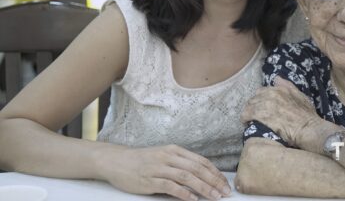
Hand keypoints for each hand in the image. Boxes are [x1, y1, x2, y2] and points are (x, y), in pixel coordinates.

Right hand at [98, 144, 230, 200]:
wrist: (116, 161)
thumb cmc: (142, 161)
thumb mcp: (164, 156)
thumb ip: (180, 164)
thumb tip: (201, 176)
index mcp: (175, 150)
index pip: (201, 161)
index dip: (215, 173)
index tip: (224, 183)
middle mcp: (169, 157)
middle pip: (197, 169)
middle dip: (214, 182)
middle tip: (225, 193)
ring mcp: (159, 168)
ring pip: (187, 177)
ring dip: (203, 188)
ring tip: (214, 197)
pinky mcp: (150, 180)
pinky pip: (170, 187)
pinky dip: (184, 193)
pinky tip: (193, 199)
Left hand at [240, 77, 334, 152]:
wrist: (309, 129)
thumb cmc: (308, 116)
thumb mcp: (301, 97)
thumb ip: (288, 86)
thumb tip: (276, 78)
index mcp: (280, 89)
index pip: (262, 91)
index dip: (260, 100)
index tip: (260, 107)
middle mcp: (271, 94)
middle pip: (254, 98)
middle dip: (253, 106)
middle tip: (254, 115)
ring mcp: (266, 105)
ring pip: (249, 106)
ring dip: (248, 113)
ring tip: (249, 120)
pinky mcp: (261, 116)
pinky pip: (247, 115)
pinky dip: (246, 119)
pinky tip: (246, 123)